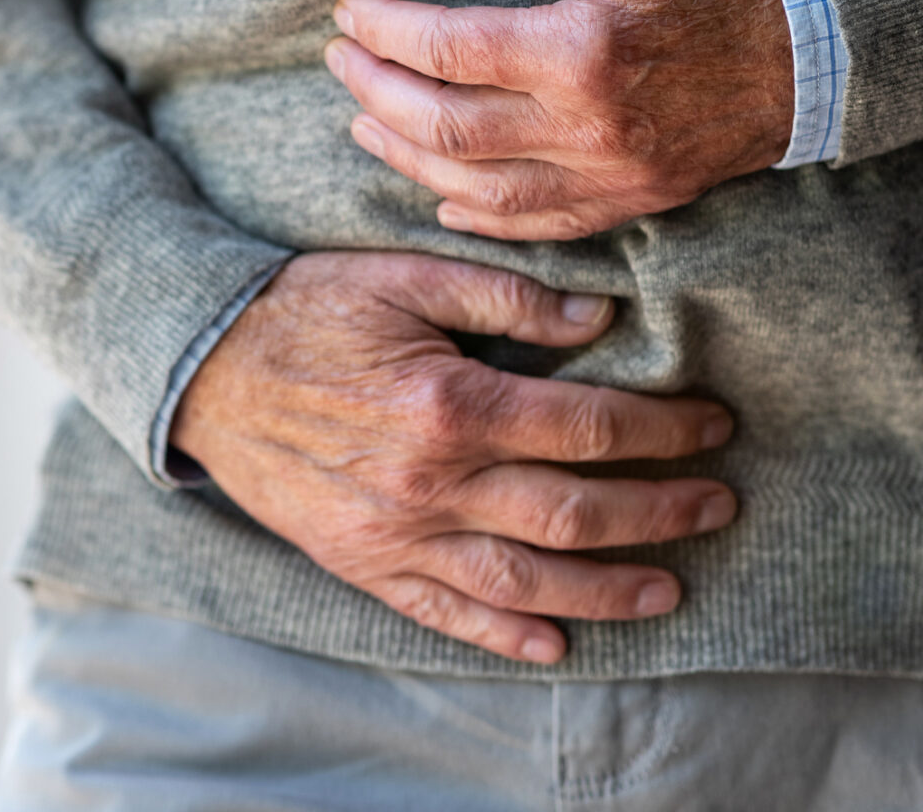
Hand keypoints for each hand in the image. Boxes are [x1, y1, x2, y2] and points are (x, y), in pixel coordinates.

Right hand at [169, 251, 736, 663]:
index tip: (713, 424)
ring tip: (670, 585)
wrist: (202, 369)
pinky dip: (506, 638)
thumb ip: (504, 297)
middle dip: (662, 512)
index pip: (587, 427)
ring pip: (526, 583)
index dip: (664, 431)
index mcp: (449, 403)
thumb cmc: (306, 311)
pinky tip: (558, 645)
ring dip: (608, 590)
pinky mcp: (363, 564)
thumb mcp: (402, 277)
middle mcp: (431, 483)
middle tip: (720, 505)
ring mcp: (395, 535)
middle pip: (575, 513)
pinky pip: (445, 614)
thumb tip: (598, 317)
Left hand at [324, 0, 795, 240]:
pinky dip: (480, 218)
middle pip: (446, 128)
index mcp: (584, 51)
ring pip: (480, 189)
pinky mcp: (638, 199)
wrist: (837, 37)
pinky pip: (541, 227)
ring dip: (410, 160)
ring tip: (365, 122)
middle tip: (341, 61)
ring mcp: (615, 175)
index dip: (386, 32)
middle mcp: (590, 128)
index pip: (448, 49)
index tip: (349, 11)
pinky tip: (442, 199)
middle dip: (379, 93)